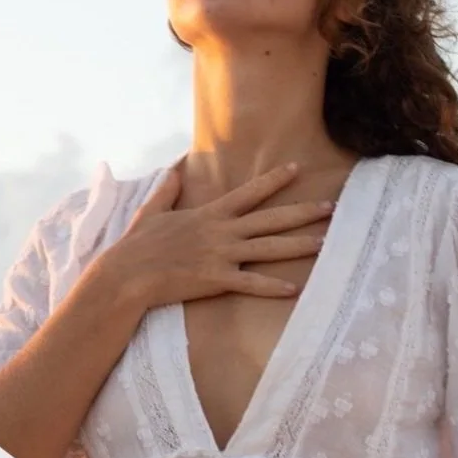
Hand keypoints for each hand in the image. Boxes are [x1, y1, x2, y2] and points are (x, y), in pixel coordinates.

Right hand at [96, 162, 330, 309]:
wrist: (127, 274)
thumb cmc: (138, 244)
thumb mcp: (153, 210)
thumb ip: (167, 190)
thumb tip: (174, 169)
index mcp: (210, 214)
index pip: (249, 192)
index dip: (275, 180)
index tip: (297, 168)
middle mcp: (221, 231)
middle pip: (271, 219)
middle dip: (303, 212)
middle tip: (331, 207)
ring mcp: (221, 255)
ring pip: (269, 248)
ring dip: (298, 245)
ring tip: (325, 242)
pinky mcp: (216, 280)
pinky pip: (250, 283)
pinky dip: (272, 286)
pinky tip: (293, 288)